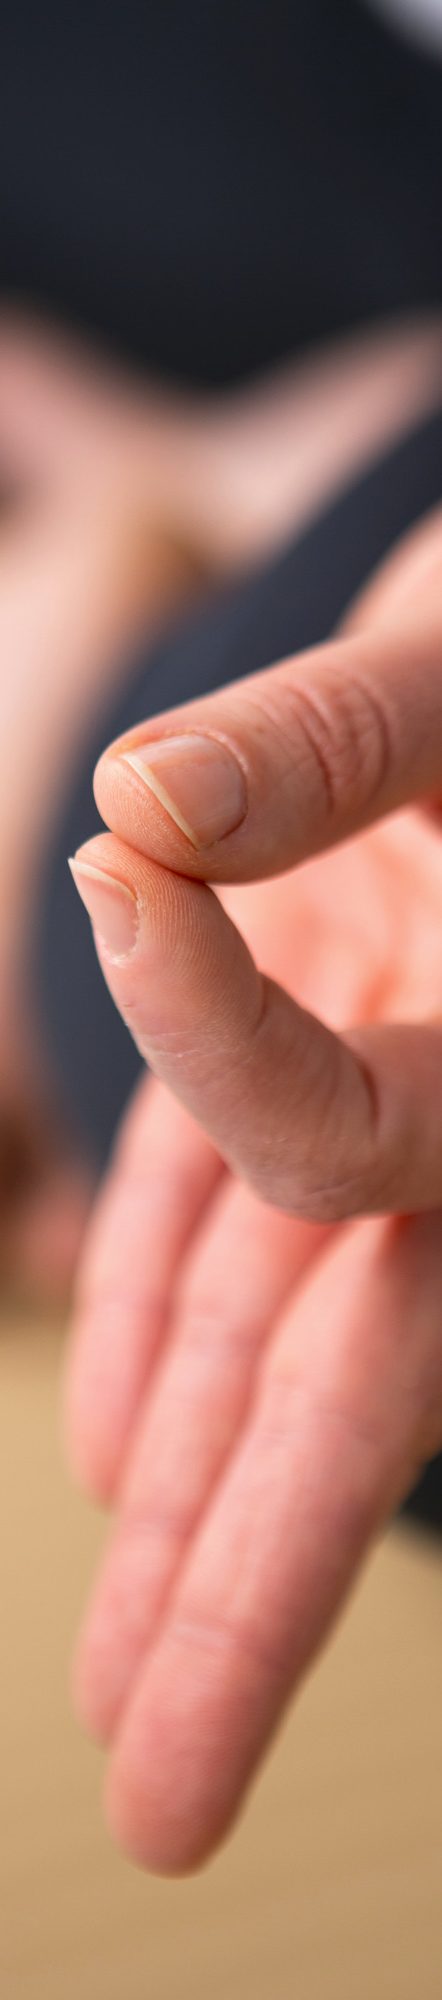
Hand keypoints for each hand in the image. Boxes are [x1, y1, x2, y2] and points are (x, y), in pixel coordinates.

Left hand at [67, 508, 441, 1872]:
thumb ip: (329, 745)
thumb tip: (136, 813)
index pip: (338, 1130)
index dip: (210, 1030)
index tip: (121, 861)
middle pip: (353, 1387)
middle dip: (250, 1588)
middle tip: (164, 1806)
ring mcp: (395, 1113)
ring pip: (283, 1340)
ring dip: (192, 1504)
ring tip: (125, 1691)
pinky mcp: (335, 1070)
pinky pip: (242, 1234)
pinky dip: (175, 1333)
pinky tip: (126, 1454)